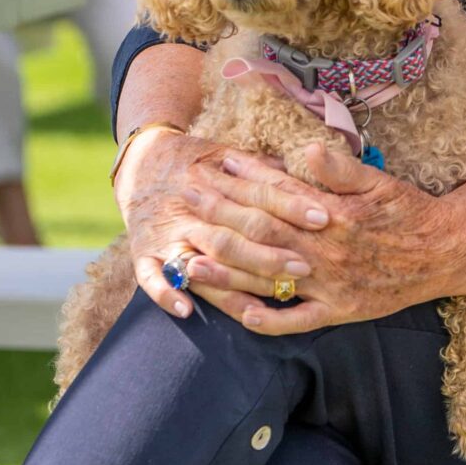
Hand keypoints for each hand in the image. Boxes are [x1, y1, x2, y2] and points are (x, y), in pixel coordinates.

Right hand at [114, 130, 326, 324]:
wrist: (141, 161)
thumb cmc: (199, 161)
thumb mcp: (231, 154)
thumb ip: (266, 169)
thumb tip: (312, 165)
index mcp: (215, 179)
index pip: (259, 194)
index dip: (292, 205)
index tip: (324, 217)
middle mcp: (191, 209)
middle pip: (233, 235)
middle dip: (268, 254)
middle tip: (304, 267)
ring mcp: (166, 234)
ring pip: (200, 262)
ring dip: (231, 282)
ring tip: (261, 303)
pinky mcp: (143, 253)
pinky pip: (150, 277)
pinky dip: (165, 293)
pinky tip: (187, 310)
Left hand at [181, 143, 465, 335]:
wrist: (446, 253)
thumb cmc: (411, 212)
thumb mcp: (380, 182)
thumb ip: (341, 169)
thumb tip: (305, 149)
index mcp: (334, 215)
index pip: (279, 193)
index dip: (246, 178)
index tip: (216, 163)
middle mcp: (326, 251)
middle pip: (262, 232)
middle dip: (221, 215)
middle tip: (188, 200)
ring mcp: (330, 284)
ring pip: (269, 279)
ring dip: (226, 271)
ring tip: (188, 261)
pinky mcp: (338, 310)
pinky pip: (297, 321)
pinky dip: (269, 321)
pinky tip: (240, 315)